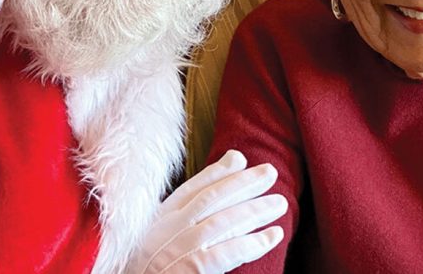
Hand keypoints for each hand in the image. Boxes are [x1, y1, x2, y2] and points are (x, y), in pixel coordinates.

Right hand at [127, 150, 286, 273]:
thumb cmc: (142, 268)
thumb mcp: (155, 237)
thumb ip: (181, 210)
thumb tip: (217, 176)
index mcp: (157, 219)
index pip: (189, 189)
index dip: (216, 173)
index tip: (240, 160)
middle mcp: (166, 229)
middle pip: (210, 199)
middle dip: (242, 183)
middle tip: (271, 172)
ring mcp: (177, 249)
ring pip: (222, 222)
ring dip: (254, 210)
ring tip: (280, 203)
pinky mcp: (187, 270)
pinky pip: (225, 253)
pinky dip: (251, 243)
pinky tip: (272, 236)